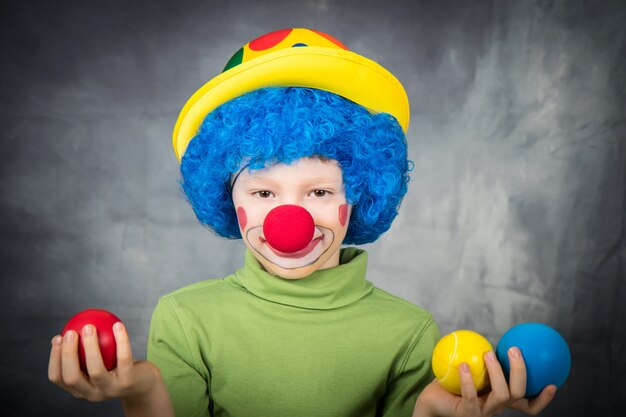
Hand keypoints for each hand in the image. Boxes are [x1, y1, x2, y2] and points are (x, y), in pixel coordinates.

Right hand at [48, 321, 158, 401]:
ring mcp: (111, 390)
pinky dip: (121, 340)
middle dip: (67, 354)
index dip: (54, 358)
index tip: (57, 337)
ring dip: (90, 346)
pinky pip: (123, 358)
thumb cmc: (116, 368)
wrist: (144, 383)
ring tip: (89, 327)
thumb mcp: (98, 363)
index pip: (58, 378)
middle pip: (72, 377)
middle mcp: (93, 394)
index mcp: (80, 390)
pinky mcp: (129, 382)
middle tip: (71, 332)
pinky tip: (117, 324)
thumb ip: (83, 353)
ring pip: (96, 370)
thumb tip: (65, 332)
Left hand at [413, 348, 556, 416]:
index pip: (528, 406)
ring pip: (501, 395)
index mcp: (501, 400)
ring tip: (488, 354)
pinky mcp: (467, 414)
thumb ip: (483, 358)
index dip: (543, 398)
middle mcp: (496, 408)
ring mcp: (484, 413)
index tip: (552, 382)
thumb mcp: (471, 369)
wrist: (432, 402)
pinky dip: (468, 379)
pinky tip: (463, 364)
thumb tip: (493, 336)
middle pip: (519, 394)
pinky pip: (471, 396)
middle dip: (521, 371)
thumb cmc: (452, 383)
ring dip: (497, 372)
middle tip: (514, 349)